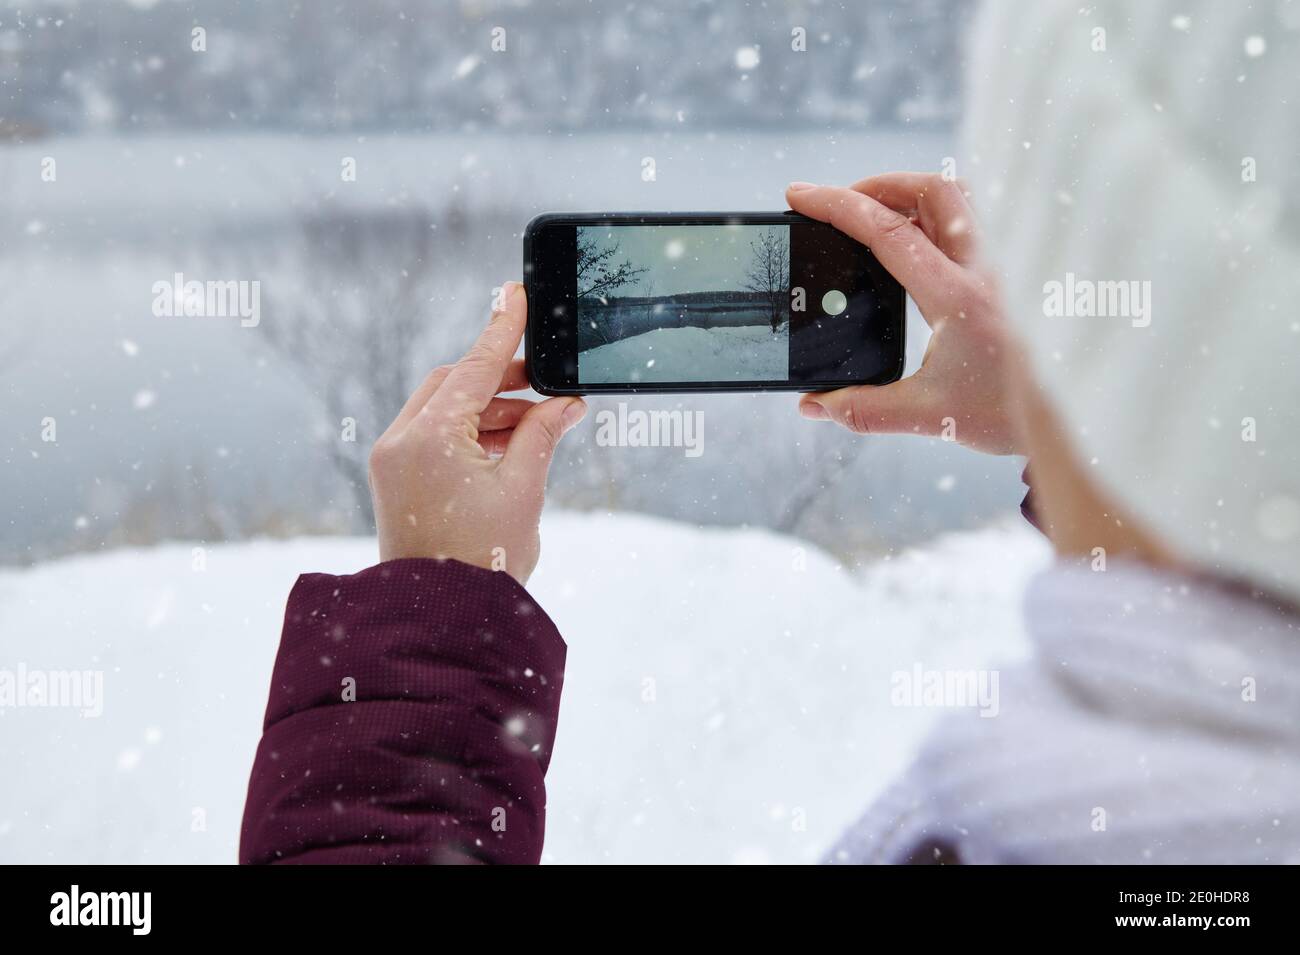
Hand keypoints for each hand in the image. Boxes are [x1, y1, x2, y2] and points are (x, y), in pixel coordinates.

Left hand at [368, 282, 585, 583]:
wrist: (439, 619)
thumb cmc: (483, 561)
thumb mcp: (523, 489)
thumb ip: (542, 435)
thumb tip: (565, 403)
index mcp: (429, 438)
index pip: (473, 368)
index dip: (502, 332)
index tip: (517, 295)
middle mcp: (400, 441)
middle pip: (452, 383)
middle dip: (500, 378)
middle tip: (547, 383)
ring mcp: (392, 461)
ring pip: (444, 408)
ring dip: (490, 409)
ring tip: (540, 425)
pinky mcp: (395, 480)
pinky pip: (433, 435)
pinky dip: (471, 433)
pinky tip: (511, 445)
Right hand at [785, 173, 1017, 454]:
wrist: (1071, 420)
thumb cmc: (1008, 415)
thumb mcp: (927, 416)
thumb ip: (863, 410)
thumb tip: (812, 406)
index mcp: (958, 296)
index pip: (888, 231)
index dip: (837, 206)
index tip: (800, 196)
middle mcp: (985, 268)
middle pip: (930, 189)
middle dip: (876, 185)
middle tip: (840, 205)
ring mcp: (1003, 265)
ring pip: (957, 197)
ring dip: (911, 195)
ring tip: (877, 218)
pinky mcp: (1011, 272)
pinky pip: (973, 220)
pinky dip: (936, 216)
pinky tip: (919, 244)